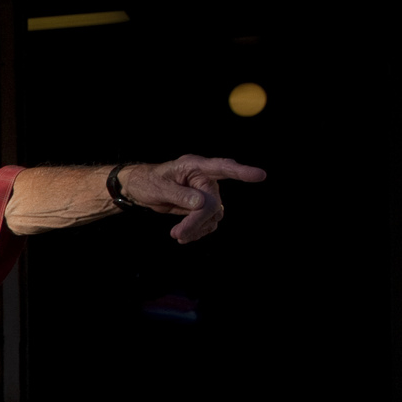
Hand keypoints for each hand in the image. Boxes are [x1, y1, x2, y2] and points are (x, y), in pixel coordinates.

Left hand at [119, 155, 267, 242]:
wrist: (141, 189)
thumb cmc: (148, 182)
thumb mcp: (158, 188)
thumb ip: (179, 195)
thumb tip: (202, 203)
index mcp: (195, 166)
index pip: (222, 167)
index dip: (241, 172)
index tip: (260, 175)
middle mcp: (205, 178)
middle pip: (213, 202)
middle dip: (197, 221)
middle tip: (177, 235)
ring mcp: (207, 192)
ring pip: (214, 214)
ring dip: (198, 228)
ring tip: (177, 235)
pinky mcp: (204, 206)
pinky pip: (209, 221)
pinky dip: (199, 231)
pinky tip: (185, 236)